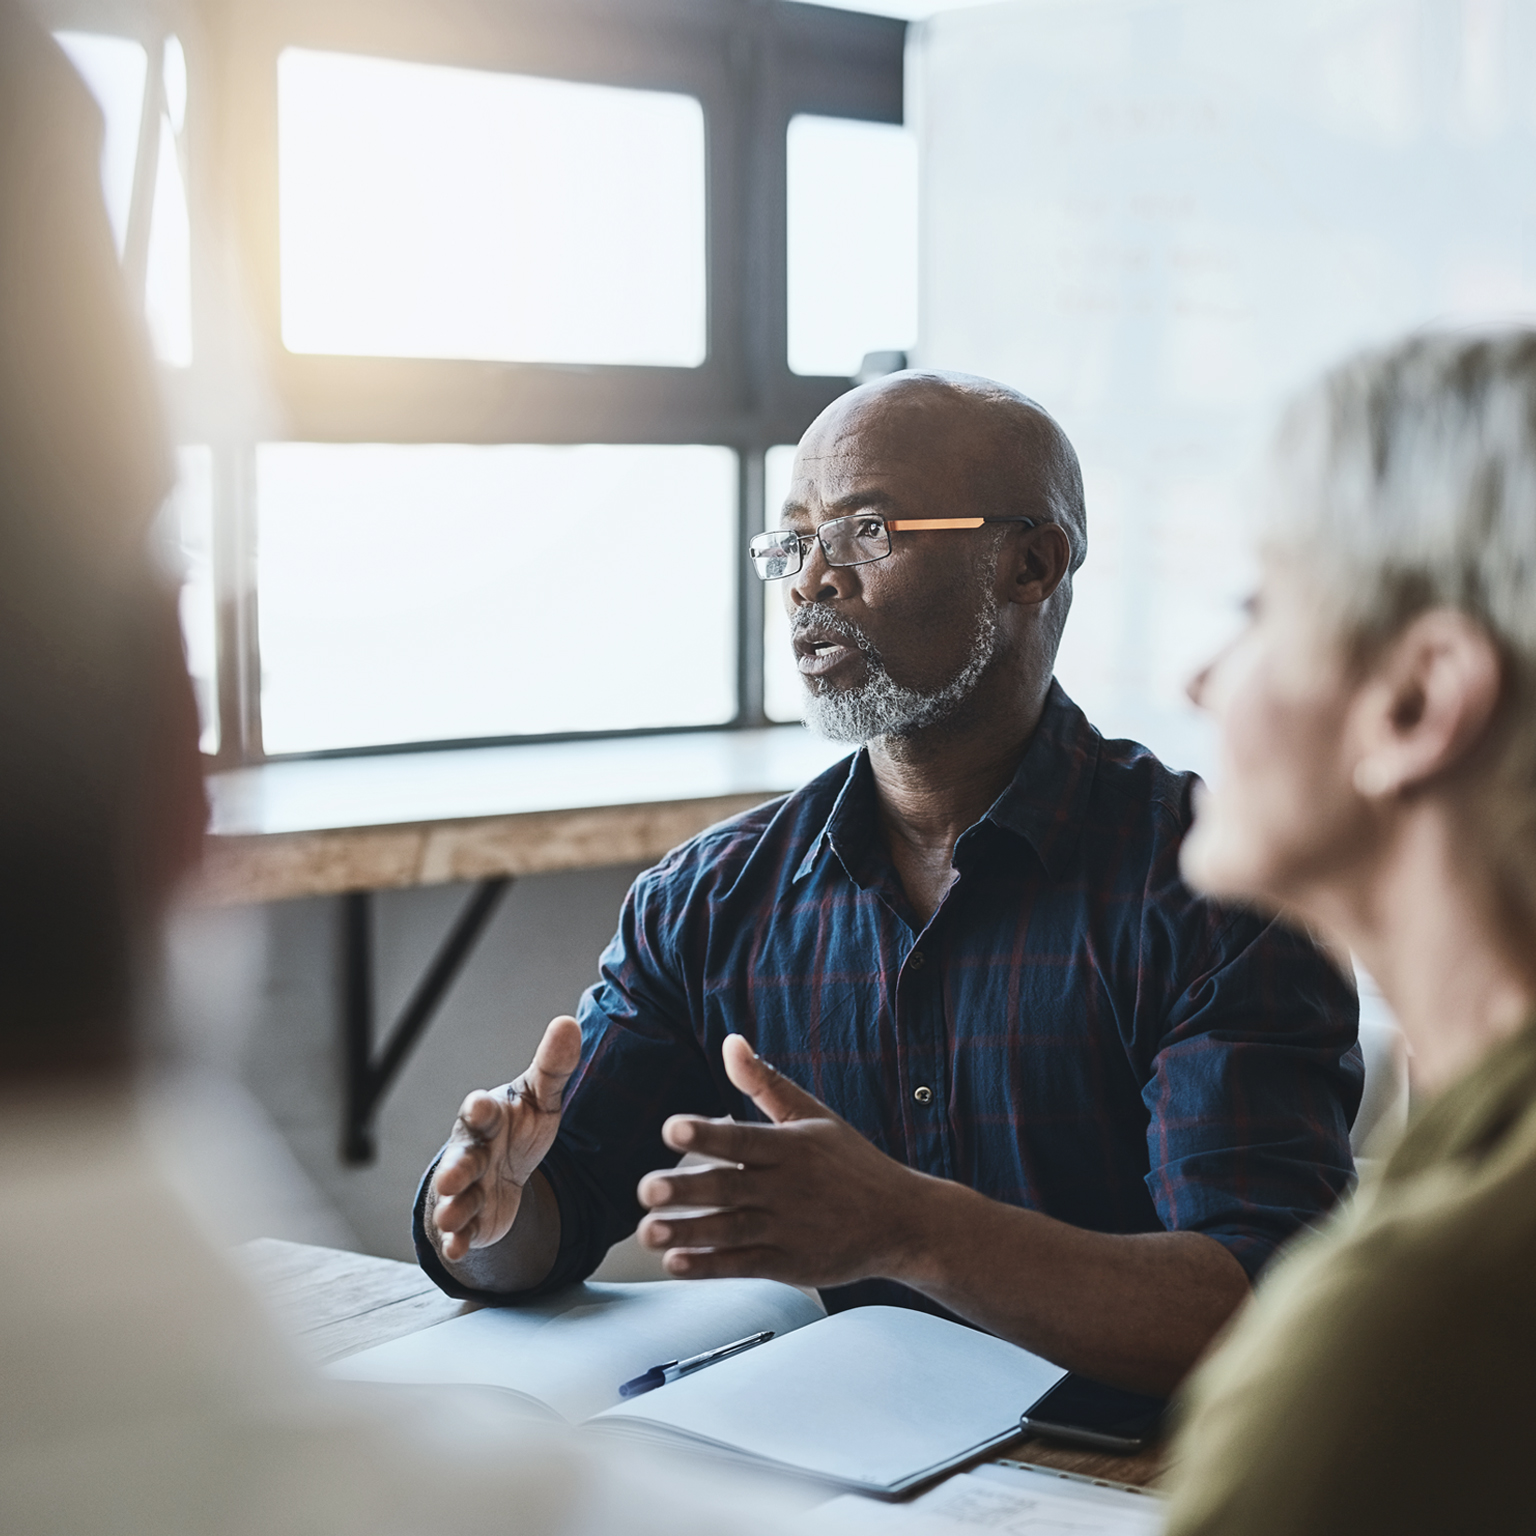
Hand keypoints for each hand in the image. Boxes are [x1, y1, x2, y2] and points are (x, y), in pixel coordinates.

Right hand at [429, 1015, 581, 1263]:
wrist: (506, 1169)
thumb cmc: (520, 1126)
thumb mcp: (541, 1098)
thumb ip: (553, 1066)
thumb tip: (568, 1022)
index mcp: (489, 1118)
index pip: (482, 1111)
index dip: (481, 1108)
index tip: (480, 1103)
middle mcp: (473, 1151)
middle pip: (462, 1158)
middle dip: (456, 1167)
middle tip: (453, 1177)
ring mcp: (469, 1187)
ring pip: (457, 1197)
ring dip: (454, 1207)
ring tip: (452, 1216)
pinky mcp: (472, 1219)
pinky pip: (462, 1230)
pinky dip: (458, 1239)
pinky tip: (458, 1247)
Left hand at [634, 1034, 928, 1287]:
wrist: (903, 1221)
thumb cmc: (852, 1163)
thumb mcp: (813, 1116)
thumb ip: (766, 1083)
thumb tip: (730, 1041)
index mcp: (791, 1147)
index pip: (742, 1139)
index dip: (707, 1133)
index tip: (672, 1128)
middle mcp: (786, 1188)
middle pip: (728, 1187)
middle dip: (685, 1189)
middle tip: (645, 1188)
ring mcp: (787, 1229)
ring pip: (729, 1230)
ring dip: (687, 1232)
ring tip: (648, 1231)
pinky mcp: (789, 1263)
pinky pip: (742, 1265)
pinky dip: (709, 1266)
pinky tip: (676, 1262)